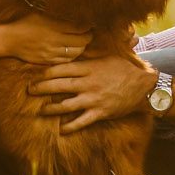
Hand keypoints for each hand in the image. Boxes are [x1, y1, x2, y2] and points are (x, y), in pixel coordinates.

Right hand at [3, 14, 92, 65]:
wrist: (9, 40)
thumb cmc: (24, 23)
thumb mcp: (41, 14)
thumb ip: (58, 17)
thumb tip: (75, 16)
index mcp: (54, 26)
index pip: (79, 28)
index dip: (88, 26)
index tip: (90, 24)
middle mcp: (54, 40)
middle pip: (81, 41)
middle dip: (88, 37)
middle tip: (89, 33)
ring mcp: (51, 52)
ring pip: (76, 52)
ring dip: (82, 47)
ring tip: (82, 43)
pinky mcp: (47, 61)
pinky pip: (66, 60)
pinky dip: (73, 56)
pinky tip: (72, 51)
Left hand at [29, 54, 154, 132]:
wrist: (144, 87)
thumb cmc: (126, 68)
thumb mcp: (109, 55)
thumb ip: (92, 53)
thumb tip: (79, 44)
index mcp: (89, 68)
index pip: (61, 68)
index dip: (46, 71)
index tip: (37, 73)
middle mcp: (88, 84)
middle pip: (59, 86)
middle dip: (42, 88)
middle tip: (30, 90)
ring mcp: (93, 99)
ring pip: (66, 105)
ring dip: (51, 108)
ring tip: (42, 110)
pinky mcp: (99, 113)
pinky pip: (81, 122)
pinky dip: (70, 127)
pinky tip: (61, 130)